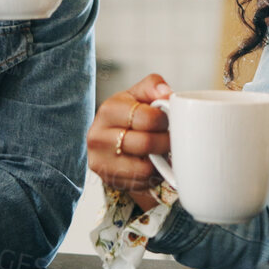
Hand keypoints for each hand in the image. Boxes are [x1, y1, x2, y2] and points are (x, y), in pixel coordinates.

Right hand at [88, 74, 172, 203]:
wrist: (109, 140)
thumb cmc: (128, 115)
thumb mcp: (138, 94)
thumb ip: (153, 86)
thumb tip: (166, 93)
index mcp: (108, 110)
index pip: (147, 118)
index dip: (165, 120)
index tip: (167, 121)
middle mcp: (98, 136)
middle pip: (146, 144)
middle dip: (166, 142)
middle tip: (170, 139)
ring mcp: (101, 161)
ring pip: (145, 168)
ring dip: (160, 162)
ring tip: (160, 151)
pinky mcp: (108, 179)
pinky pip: (141, 183)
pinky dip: (152, 176)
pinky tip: (150, 164)